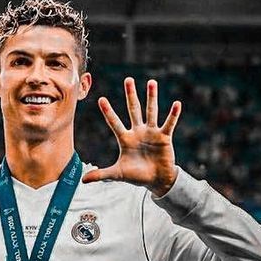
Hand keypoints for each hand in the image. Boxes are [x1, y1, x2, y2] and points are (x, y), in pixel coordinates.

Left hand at [83, 77, 180, 196]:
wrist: (156, 181)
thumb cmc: (136, 176)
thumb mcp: (117, 174)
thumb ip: (101, 174)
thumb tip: (83, 181)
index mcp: (125, 139)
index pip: (115, 123)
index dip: (108, 112)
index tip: (101, 99)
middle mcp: (138, 132)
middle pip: (133, 110)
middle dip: (130, 96)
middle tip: (128, 80)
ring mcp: (151, 133)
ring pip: (151, 111)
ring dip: (151, 97)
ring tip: (151, 83)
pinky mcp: (164, 137)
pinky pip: (169, 123)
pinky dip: (173, 115)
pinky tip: (177, 104)